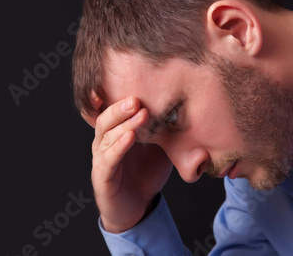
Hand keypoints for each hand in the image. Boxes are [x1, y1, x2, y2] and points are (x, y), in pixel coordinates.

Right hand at [81, 92, 172, 232]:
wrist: (137, 208)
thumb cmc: (147, 173)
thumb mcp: (162, 147)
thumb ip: (169, 130)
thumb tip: (191, 110)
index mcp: (115, 132)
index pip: (113, 110)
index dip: (120, 98)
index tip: (138, 84)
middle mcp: (103, 143)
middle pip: (105, 119)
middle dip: (121, 107)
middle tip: (138, 98)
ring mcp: (101, 160)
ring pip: (107, 137)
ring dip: (124, 124)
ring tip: (140, 114)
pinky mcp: (102, 178)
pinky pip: (108, 160)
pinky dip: (119, 147)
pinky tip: (131, 137)